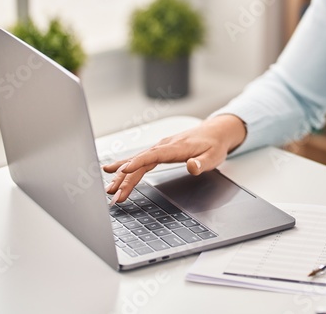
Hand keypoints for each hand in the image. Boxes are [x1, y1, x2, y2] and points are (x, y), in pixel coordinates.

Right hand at [102, 114, 246, 203]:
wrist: (215, 131)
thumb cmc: (214, 144)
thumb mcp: (214, 156)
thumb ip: (202, 163)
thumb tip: (192, 166)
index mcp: (176, 147)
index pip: (153, 155)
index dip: (138, 162)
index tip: (124, 171)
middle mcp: (164, 146)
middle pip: (140, 162)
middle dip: (125, 177)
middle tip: (113, 193)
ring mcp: (160, 148)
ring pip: (137, 161)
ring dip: (122, 175)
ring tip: (110, 189)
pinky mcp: (159, 151)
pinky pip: (140, 160)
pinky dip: (126, 166)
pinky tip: (113, 171)